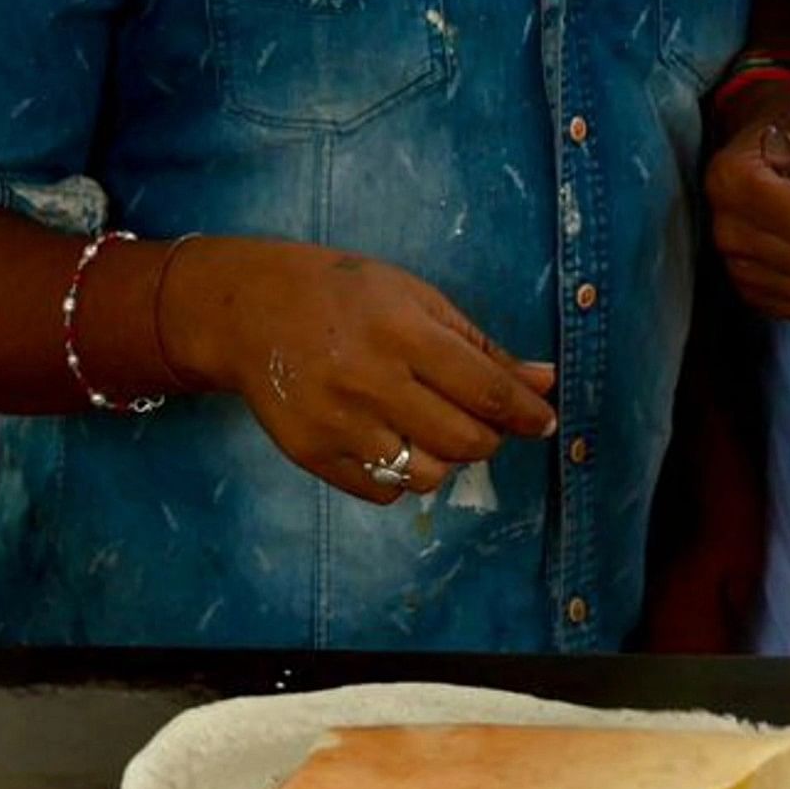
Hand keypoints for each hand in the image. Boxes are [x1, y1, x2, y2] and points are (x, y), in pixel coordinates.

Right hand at [161, 238, 559, 505]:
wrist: (244, 312)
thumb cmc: (341, 295)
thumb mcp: (413, 298)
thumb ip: (479, 347)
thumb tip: (545, 384)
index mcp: (402, 332)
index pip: (487, 390)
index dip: (527, 412)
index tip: (544, 421)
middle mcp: (370, 382)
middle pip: (465, 441)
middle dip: (488, 437)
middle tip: (478, 420)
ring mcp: (338, 424)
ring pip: (427, 476)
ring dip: (444, 460)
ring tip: (428, 430)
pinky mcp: (311, 456)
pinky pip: (382, 493)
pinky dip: (400, 476)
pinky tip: (388, 440)